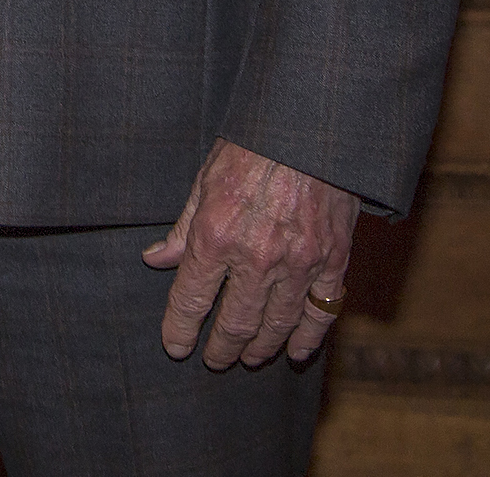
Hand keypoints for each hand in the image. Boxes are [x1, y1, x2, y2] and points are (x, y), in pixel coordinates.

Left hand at [143, 138, 358, 368]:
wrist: (308, 129)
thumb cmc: (251, 147)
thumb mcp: (205, 179)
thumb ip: (183, 228)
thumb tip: (156, 259)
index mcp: (217, 234)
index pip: (191, 298)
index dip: (179, 329)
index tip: (175, 347)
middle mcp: (256, 257)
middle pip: (235, 322)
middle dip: (221, 347)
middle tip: (214, 359)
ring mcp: (298, 264)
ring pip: (277, 325)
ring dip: (260, 347)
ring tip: (248, 356)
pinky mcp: (333, 263)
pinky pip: (321, 314)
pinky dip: (308, 338)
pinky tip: (296, 351)